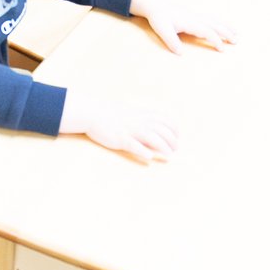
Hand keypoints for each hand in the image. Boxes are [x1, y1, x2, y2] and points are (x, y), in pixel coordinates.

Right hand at [59, 90, 179, 163]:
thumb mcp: (131, 113)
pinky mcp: (120, 139)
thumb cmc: (112, 114)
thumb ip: (144, 119)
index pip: (166, 120)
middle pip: (163, 131)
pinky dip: (143, 151)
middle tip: (174, 150)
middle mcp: (140, 121)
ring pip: (153, 138)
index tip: (176, 138)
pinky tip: (150, 157)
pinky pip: (134, 145)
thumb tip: (156, 129)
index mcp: (143, 114)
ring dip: (163, 148)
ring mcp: (130, 130)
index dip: (174, 130)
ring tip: (169, 156)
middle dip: (172, 141)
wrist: (93, 112)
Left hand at [128, 0, 237, 54]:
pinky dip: (219, 21)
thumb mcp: (162, 30)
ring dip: (226, 26)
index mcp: (190, 21)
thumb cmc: (159, 17)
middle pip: (215, 25)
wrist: (154, 4)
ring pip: (214, 20)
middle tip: (236, 41)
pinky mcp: (194, 14)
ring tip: (236, 33)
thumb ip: (171, 41)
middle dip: (226, 33)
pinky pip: (210, 18)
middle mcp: (195, 17)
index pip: (207, 31)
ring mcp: (196, 15)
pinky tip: (223, 25)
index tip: (222, 49)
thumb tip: (180, 53)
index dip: (215, 40)